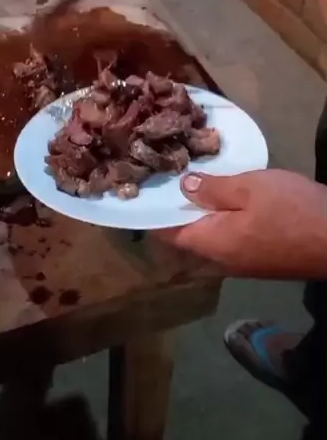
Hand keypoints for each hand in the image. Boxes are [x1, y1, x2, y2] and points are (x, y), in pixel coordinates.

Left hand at [159, 169, 326, 279]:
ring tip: (198, 181)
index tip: (147, 187)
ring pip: (211, 237)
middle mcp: (222, 260)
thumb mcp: (250, 189)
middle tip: (171, 176)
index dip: (155, 212)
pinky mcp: (262, 259)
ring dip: (203, 213)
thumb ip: (213, 189)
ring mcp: (244, 263)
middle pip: (189, 236)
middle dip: (179, 209)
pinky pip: (231, 238)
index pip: (169, 233)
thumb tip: (182, 188)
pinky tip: (229, 198)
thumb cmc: (293, 211)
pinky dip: (223, 219)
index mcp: (212, 244)